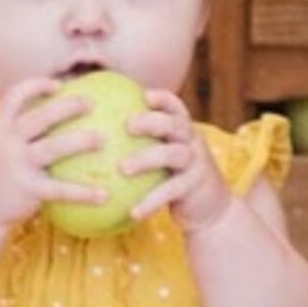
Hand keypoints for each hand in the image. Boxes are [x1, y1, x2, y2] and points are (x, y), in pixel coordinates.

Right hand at [0, 80, 104, 230]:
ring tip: (103, 139)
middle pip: (41, 117)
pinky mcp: (27, 189)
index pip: (14, 96)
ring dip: (81, 141)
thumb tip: (49, 117)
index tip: (57, 85)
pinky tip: (103, 194)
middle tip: (92, 103)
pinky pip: (60, 189)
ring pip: (54, 147)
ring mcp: (17, 165)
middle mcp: (7, 142)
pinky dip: (83, 193)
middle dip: (68, 106)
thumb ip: (15, 131)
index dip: (35, 86)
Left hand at [121, 94, 236, 230]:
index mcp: (183, 131)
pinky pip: (171, 191)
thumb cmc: (175, 177)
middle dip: (153, 121)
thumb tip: (97, 135)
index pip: (176, 107)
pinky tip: (132, 212)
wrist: (210, 208)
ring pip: (174, 155)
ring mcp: (197, 164)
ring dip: (147, 159)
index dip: (163, 98)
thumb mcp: (165, 157)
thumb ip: (142, 144)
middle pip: (176, 125)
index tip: (144, 95)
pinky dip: (151, 201)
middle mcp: (193, 142)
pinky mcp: (196, 188)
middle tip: (127, 125)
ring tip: (122, 169)